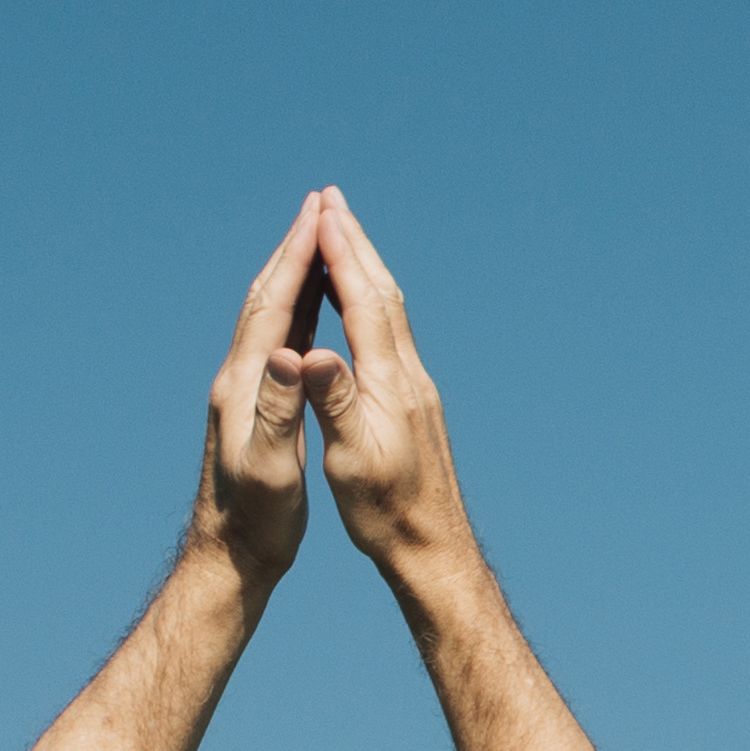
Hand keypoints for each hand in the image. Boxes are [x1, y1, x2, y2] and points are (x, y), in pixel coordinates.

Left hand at [190, 205, 338, 587]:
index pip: (274, 304)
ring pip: (274, 313)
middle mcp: (241, 376)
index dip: (297, 257)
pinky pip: (280, 340)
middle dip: (294, 248)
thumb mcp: (270, 465)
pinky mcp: (255, 404)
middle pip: (269, 296)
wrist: (232, 552)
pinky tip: (314, 306)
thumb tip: (285, 354)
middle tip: (319, 205)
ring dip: (297, 273)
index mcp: (246, 383)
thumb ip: (277, 409)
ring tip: (320, 240)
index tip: (319, 214)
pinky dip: (300, 310)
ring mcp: (246, 388)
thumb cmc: (258, 518)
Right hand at [303, 190, 475, 576]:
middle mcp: (410, 377)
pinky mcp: (417, 404)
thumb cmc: (386, 514)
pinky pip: (393, 335)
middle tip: (332, 200)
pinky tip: (360, 306)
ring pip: (391, 311)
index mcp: (389, 384)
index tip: (322, 211)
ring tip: (342, 235)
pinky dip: (372, 303)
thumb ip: (333, 402)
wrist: (434, 550)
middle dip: (355, 243)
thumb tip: (316, 352)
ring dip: (365, 267)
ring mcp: (417, 389)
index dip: (342, 254)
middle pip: (383, 293)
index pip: (364, 302)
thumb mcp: (350, 461)